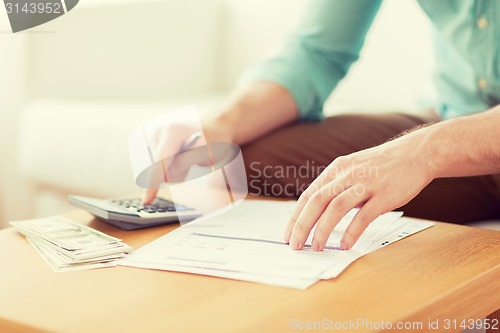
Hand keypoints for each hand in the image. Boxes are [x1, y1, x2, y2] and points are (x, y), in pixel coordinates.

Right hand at [143, 120, 231, 203]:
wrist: (215, 124)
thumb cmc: (214, 139)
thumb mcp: (206, 154)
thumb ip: (185, 163)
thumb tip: (165, 174)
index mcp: (172, 132)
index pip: (159, 163)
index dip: (153, 183)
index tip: (147, 200)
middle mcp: (158, 130)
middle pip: (158, 168)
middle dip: (174, 174)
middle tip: (192, 163)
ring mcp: (153, 133)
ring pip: (157, 167)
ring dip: (172, 170)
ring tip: (187, 157)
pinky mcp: (152, 139)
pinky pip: (156, 162)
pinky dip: (168, 165)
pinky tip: (179, 156)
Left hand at [284, 131, 434, 250]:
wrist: (416, 153)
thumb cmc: (382, 166)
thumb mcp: (353, 169)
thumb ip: (337, 187)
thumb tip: (318, 212)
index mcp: (336, 169)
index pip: (309, 195)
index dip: (296, 216)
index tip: (288, 234)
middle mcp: (347, 174)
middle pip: (317, 201)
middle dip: (302, 225)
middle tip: (295, 245)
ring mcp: (365, 184)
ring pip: (335, 207)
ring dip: (322, 229)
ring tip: (315, 247)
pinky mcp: (384, 195)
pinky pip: (364, 215)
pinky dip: (351, 231)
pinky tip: (344, 245)